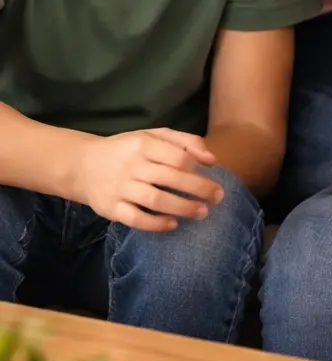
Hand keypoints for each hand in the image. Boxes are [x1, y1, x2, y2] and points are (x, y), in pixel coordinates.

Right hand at [72, 128, 221, 231]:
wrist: (83, 165)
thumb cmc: (127, 150)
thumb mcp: (153, 135)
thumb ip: (185, 142)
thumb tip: (213, 159)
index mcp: (143, 144)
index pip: (178, 157)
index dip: (199, 169)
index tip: (214, 178)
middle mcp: (132, 165)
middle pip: (171, 178)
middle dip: (199, 189)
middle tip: (218, 197)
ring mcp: (120, 187)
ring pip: (156, 200)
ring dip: (183, 207)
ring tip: (202, 212)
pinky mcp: (111, 208)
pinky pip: (136, 219)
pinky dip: (156, 224)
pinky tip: (173, 224)